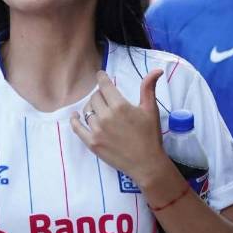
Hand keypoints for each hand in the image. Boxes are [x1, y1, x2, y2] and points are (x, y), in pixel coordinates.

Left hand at [70, 70, 170, 185]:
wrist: (146, 163)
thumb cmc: (150, 135)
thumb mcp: (151, 109)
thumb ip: (148, 88)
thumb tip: (157, 70)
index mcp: (120, 106)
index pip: (104, 86)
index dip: (102, 78)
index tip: (100, 75)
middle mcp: (106, 116)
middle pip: (95, 97)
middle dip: (100, 94)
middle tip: (106, 97)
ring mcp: (97, 130)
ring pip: (87, 110)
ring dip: (92, 106)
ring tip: (99, 108)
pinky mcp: (92, 143)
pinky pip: (77, 127)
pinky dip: (75, 119)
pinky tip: (76, 115)